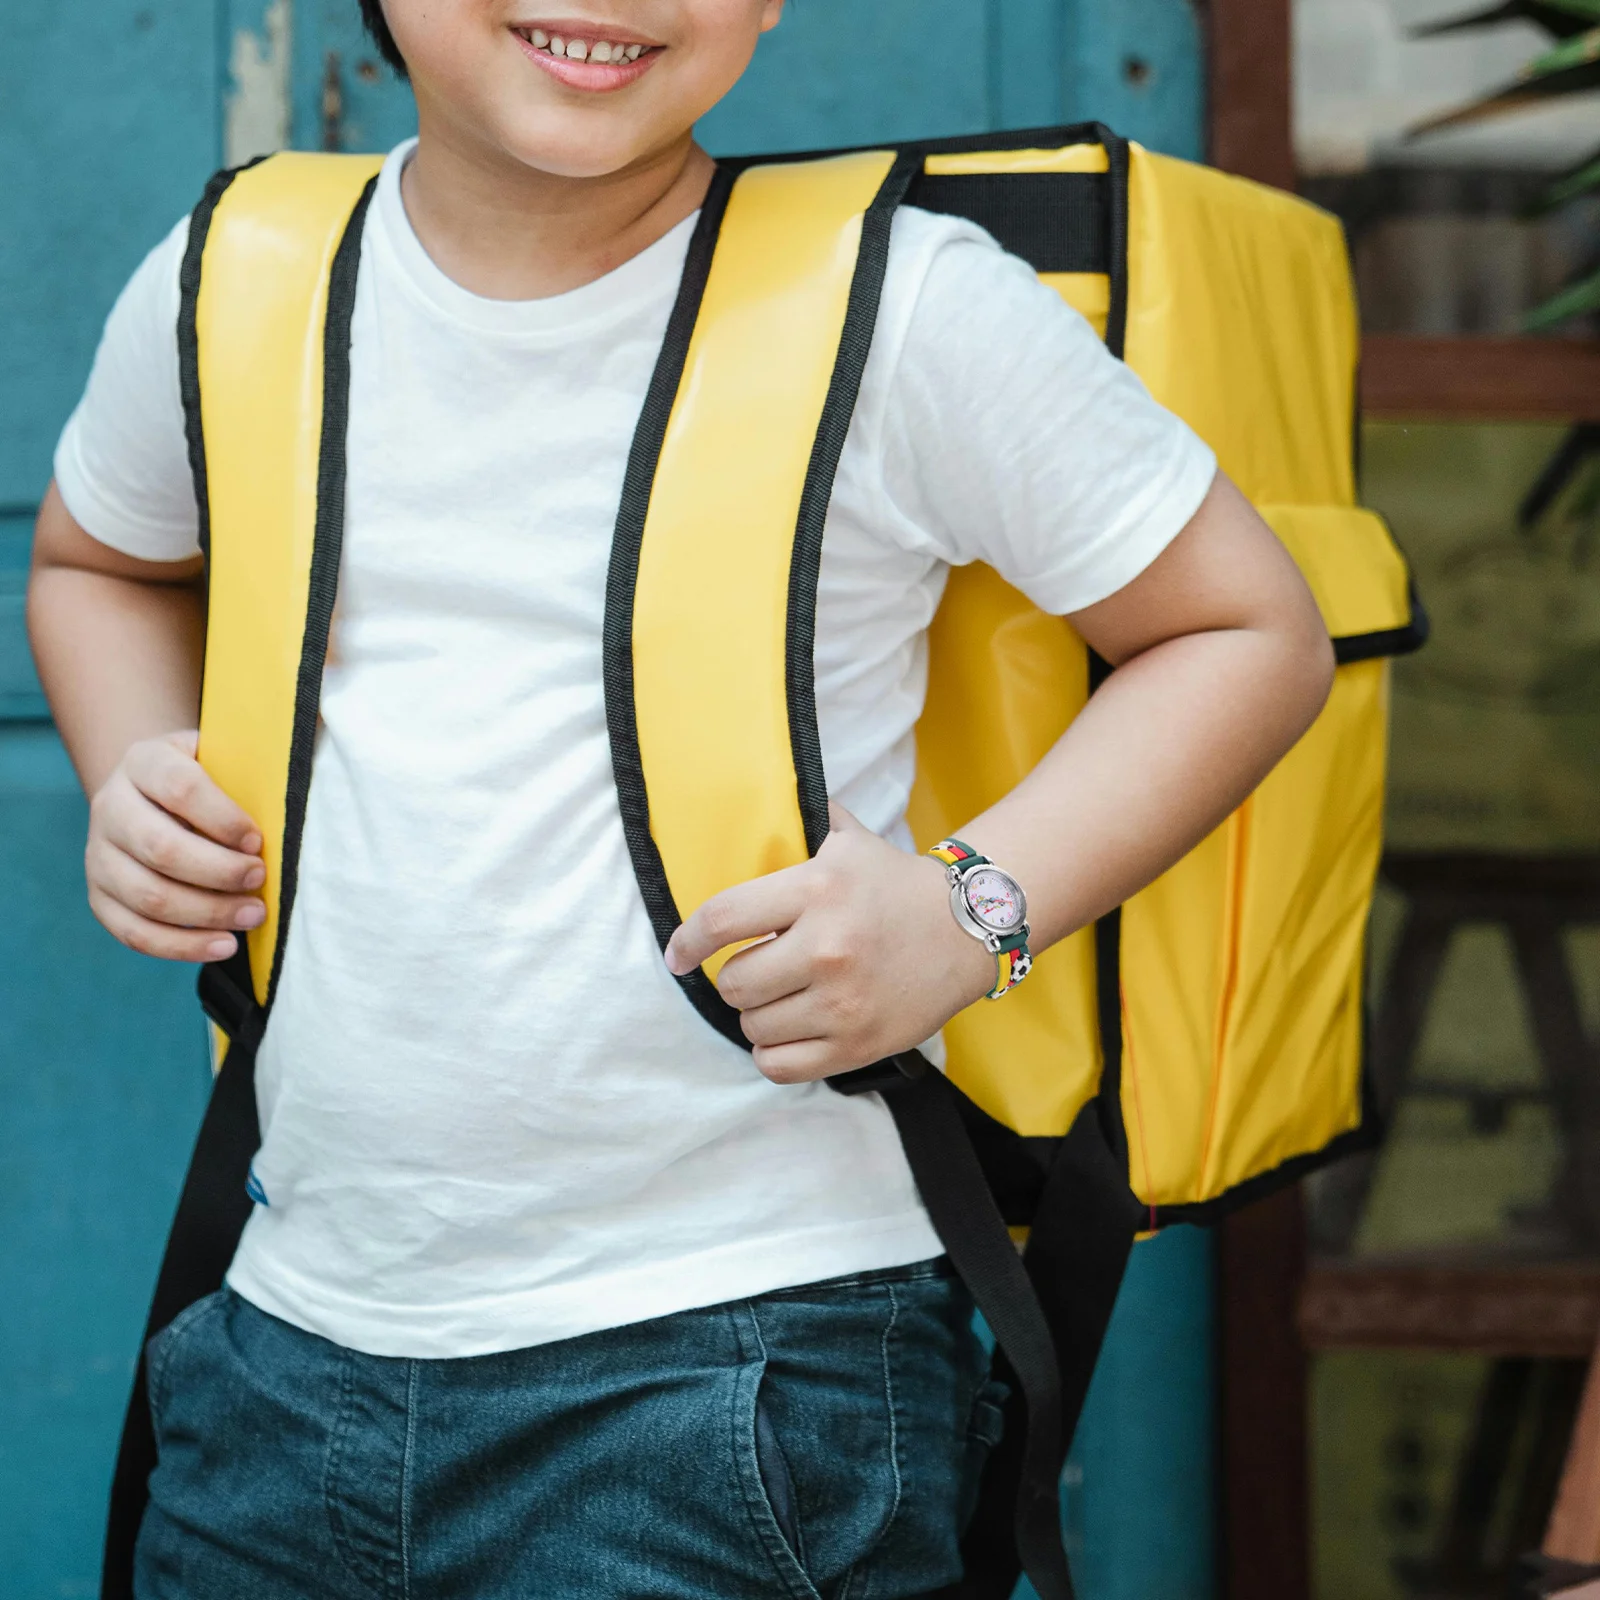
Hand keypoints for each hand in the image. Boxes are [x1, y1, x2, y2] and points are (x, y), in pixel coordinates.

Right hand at [86, 730, 266, 962]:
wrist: (151, 795)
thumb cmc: (205, 780)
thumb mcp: (221, 759)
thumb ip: (246, 774)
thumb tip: (288, 809)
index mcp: (143, 763)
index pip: (181, 788)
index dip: (224, 819)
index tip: (257, 841)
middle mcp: (110, 807)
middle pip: (161, 848)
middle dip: (220, 872)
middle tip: (260, 881)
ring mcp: (98, 855)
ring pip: (148, 896)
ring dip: (208, 913)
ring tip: (254, 916)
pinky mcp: (99, 897)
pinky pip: (134, 932)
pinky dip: (183, 946)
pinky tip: (224, 945)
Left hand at [664, 804, 994, 1083]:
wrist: (969, 928)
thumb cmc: (895, 884)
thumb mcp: (848, 839)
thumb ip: (799, 821)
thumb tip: (754, 798)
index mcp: (818, 889)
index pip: (723, 919)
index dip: (689, 941)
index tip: (679, 954)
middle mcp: (828, 948)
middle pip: (734, 982)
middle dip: (737, 976)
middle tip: (759, 967)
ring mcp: (844, 1002)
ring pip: (754, 1025)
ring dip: (758, 1013)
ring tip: (783, 996)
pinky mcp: (859, 1044)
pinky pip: (780, 1065)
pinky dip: (773, 1051)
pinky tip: (788, 1030)